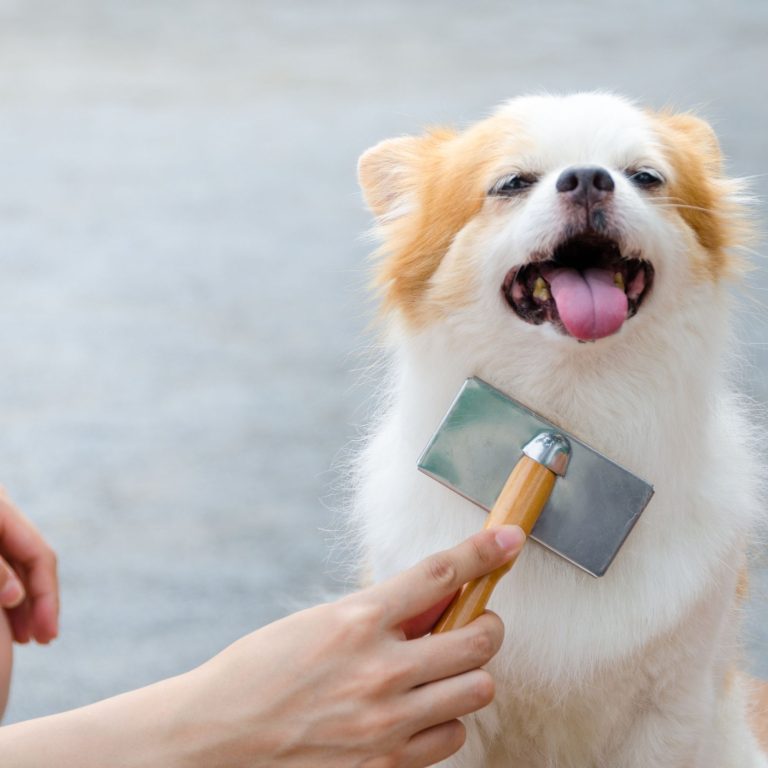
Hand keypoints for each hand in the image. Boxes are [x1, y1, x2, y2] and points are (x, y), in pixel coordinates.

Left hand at [0, 487, 58, 643]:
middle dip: (39, 602)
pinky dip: (6, 592)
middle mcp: (5, 517)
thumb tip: (15, 596)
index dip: (46, 597)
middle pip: (33, 562)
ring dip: (23, 602)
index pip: (40, 557)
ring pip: (17, 567)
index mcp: (4, 511)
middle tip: (44, 639)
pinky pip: (2, 569)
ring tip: (27, 636)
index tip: (47, 634)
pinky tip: (9, 616)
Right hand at [176, 525, 524, 767]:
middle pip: (479, 639)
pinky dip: (443, 722)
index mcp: (357, 620)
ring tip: (440, 674)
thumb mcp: (320, 622)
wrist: (216, 737)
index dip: (483, 551)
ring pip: (478, 690)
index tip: (508, 539)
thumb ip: (381, 612)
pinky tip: (417, 714)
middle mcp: (380, 670)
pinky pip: (452, 738)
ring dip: (467, 677)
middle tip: (474, 625)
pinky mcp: (387, 766)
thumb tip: (438, 597)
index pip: (439, 574)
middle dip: (486, 627)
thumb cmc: (261, 671)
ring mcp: (387, 723)